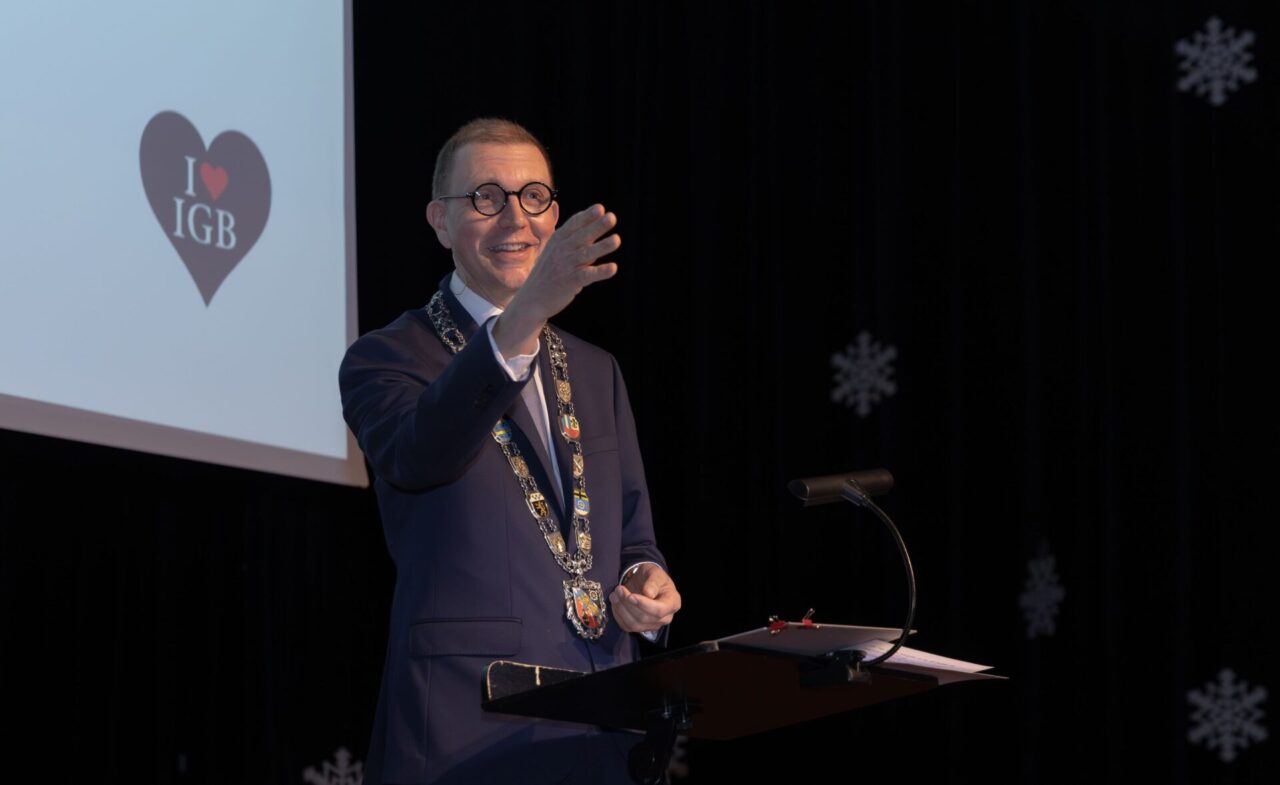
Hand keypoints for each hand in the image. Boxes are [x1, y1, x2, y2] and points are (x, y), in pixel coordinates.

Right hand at [503, 204, 619, 328]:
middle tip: (611, 217)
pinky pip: (587, 275)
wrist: (532, 298)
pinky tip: (613, 268)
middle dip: (596, 226)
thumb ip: (576, 240)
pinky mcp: (570, 282)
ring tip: (617, 240)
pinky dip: (600, 272)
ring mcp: (566, 266)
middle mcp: (562, 250)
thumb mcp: (556, 251)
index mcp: (558, 240)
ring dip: (602, 247)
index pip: (574, 225)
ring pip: (586, 254)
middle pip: (581, 236)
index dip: (587, 216)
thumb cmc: (548, 272)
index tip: (600, 208)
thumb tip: (597, 227)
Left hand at [609, 563, 680, 634]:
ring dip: (621, 610)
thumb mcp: (655, 573)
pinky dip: (618, 615)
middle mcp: (665, 617)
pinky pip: (627, 626)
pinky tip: (615, 603)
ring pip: (634, 624)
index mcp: (672, 603)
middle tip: (618, 589)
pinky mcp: (641, 628)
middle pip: (644, 618)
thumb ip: (653, 581)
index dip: (643, 605)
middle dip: (628, 604)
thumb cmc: (653, 577)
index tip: (630, 596)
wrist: (646, 582)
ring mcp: (653, 625)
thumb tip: (649, 593)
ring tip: (614, 594)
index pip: (659, 610)